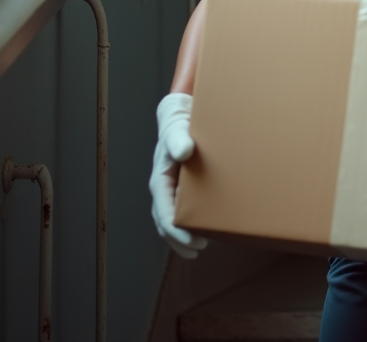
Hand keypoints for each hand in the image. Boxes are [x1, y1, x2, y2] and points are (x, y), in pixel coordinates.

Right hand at [149, 93, 207, 257]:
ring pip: (175, 220)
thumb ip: (179, 139)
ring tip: (201, 246)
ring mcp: (174, 191)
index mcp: (160, 181)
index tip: (191, 241)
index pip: (164, 212)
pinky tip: (206, 230)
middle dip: (179, 239)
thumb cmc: (178, 125)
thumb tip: (184, 151)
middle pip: (167, 223)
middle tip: (198, 248)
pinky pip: (185, 211)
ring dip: (184, 236)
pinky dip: (192, 223)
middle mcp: (165, 190)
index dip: (175, 230)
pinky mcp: (185, 189)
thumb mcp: (177, 130)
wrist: (182, 117)